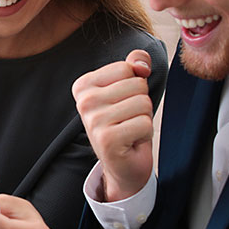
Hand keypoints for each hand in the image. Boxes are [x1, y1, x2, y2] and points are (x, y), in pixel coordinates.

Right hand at [72, 49, 154, 200]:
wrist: (123, 164)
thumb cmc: (126, 123)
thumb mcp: (130, 89)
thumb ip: (135, 65)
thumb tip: (141, 64)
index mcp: (84, 85)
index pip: (126, 68)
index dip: (134, 85)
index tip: (122, 104)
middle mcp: (84, 102)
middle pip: (137, 84)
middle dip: (141, 103)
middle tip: (127, 120)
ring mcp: (93, 121)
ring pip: (143, 103)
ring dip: (144, 119)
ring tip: (129, 129)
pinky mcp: (107, 140)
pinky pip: (145, 123)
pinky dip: (145, 134)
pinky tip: (131, 142)